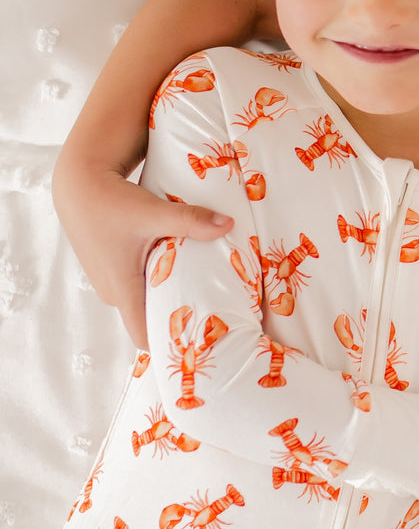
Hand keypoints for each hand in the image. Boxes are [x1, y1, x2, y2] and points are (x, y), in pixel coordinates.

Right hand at [51, 160, 231, 348]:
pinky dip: (159, 282)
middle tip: (217, 314)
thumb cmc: (111, 201)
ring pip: (146, 300)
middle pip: (150, 319)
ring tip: (207, 291)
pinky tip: (184, 271)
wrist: (79, 184)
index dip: (169, 343)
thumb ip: (191, 220)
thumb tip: (229, 224)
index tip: (199, 344)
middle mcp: (114, 292)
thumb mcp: (153, 212)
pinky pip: (140, 285)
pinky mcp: (113, 268)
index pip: (144, 335)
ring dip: (170, 296)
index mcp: (122, 289)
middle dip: (178, 318)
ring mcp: (111, 282)